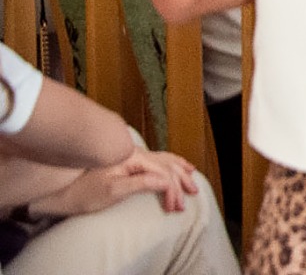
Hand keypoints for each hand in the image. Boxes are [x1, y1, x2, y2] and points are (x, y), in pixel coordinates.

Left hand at [33, 147, 197, 216]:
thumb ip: (140, 184)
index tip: (174, 207)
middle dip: (180, 181)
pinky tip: (174, 164)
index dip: (171, 190)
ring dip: (179, 170)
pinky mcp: (127, 159)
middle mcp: (135, 153)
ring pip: (164, 158)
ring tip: (192, 179)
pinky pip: (157, 158)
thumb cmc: (83, 191)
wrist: (59, 185)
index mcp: (133, 158)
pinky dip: (170, 162)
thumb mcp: (112, 191)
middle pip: (166, 164)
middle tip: (191, 196)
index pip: (162, 173)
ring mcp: (131, 154)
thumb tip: (165, 181)